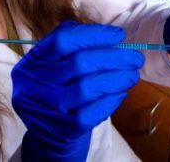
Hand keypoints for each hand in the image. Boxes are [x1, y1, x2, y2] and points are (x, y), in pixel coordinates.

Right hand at [12, 21, 143, 160]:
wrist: (46, 134)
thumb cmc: (58, 88)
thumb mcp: (54, 64)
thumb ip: (75, 44)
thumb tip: (112, 37)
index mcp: (33, 61)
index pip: (63, 39)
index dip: (95, 35)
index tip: (119, 35)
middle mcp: (34, 83)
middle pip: (80, 63)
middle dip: (115, 58)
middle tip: (136, 58)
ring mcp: (48, 108)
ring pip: (88, 88)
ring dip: (117, 78)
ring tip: (132, 75)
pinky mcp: (63, 130)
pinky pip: (93, 113)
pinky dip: (111, 100)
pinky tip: (120, 93)